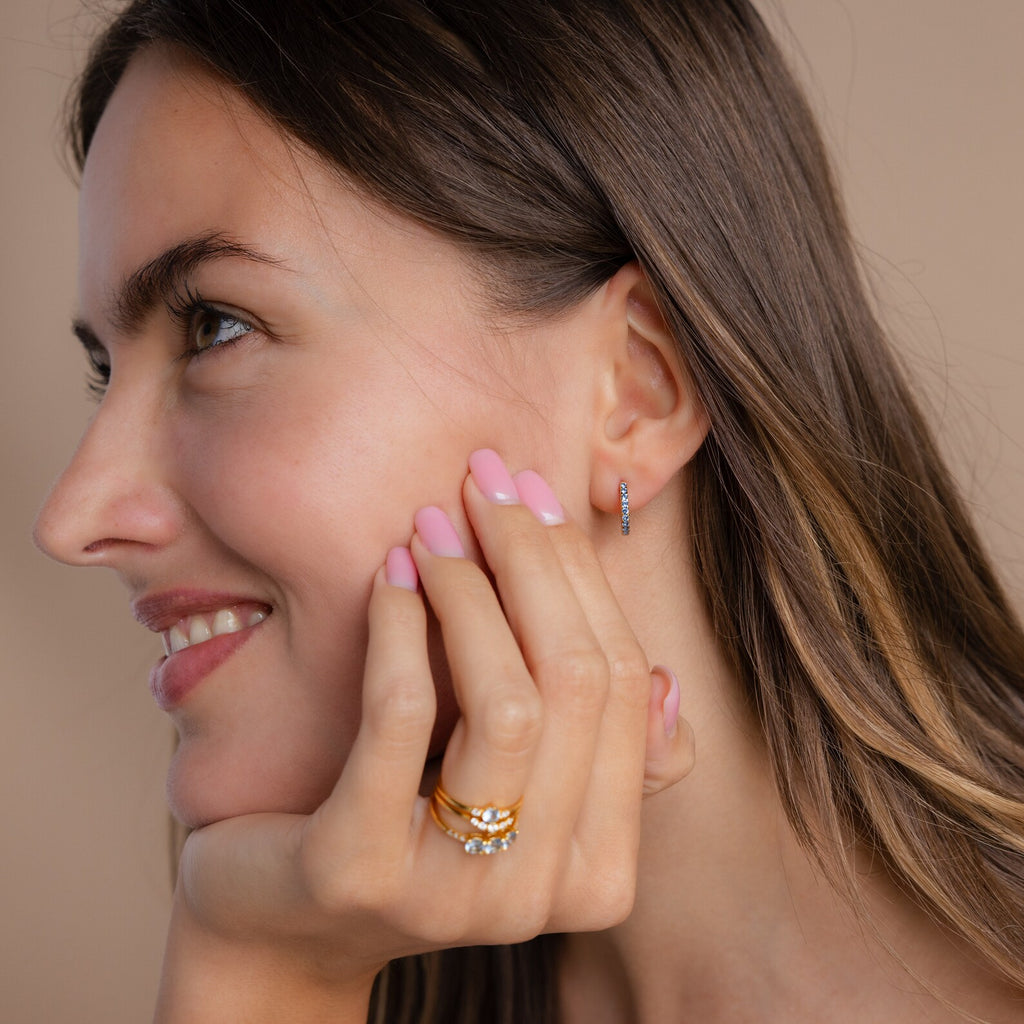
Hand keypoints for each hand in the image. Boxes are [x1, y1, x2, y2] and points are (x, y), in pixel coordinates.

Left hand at [155, 450, 693, 1020]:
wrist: (282, 920)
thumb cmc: (408, 824)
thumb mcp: (512, 785)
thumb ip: (589, 744)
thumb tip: (666, 686)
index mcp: (601, 868)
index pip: (626, 689)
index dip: (584, 578)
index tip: (537, 496)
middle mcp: (547, 891)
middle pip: (578, 684)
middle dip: (534, 560)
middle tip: (486, 482)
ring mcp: (458, 892)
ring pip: (509, 703)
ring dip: (471, 590)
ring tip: (433, 525)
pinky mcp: (361, 869)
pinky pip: (404, 717)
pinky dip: (403, 626)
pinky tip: (391, 572)